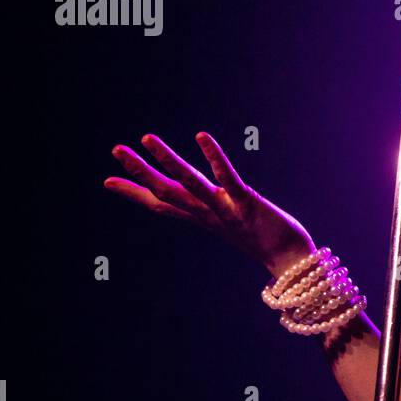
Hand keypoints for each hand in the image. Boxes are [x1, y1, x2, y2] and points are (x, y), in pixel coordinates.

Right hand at [105, 131, 316, 278]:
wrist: (292, 263)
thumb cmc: (265, 240)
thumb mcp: (232, 225)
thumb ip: (217, 213)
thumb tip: (206, 204)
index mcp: (203, 218)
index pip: (162, 205)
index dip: (135, 193)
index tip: (107, 180)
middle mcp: (208, 215)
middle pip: (166, 192)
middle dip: (139, 172)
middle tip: (116, 149)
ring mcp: (225, 210)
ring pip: (188, 184)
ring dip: (166, 161)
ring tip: (146, 138)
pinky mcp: (246, 204)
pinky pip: (227, 179)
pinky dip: (214, 158)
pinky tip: (201, 137)